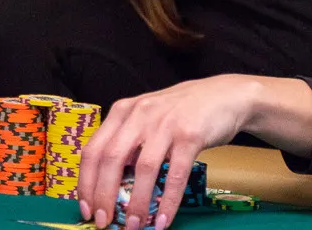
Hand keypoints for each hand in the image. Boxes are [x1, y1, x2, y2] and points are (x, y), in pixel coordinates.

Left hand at [77, 75, 262, 229]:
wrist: (225, 95)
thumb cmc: (182, 111)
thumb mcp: (147, 118)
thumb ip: (128, 143)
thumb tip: (110, 187)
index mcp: (124, 111)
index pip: (94, 149)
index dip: (86, 182)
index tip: (86, 207)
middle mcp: (141, 114)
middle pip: (112, 159)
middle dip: (104, 196)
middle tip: (103, 221)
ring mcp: (166, 123)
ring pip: (143, 169)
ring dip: (136, 203)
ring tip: (133, 226)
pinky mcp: (190, 135)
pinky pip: (175, 174)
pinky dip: (167, 201)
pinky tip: (163, 219)